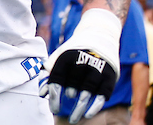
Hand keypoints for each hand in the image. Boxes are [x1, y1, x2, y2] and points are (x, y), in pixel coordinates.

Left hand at [40, 9, 121, 123]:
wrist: (100, 36)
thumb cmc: (75, 52)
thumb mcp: (60, 57)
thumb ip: (50, 74)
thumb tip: (42, 93)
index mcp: (67, 56)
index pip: (57, 78)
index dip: (53, 95)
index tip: (52, 108)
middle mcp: (83, 62)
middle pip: (72, 85)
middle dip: (66, 97)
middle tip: (60, 108)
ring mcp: (98, 69)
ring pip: (87, 92)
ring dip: (79, 106)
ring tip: (73, 118)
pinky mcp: (110, 76)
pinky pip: (102, 94)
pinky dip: (95, 105)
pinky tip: (88, 114)